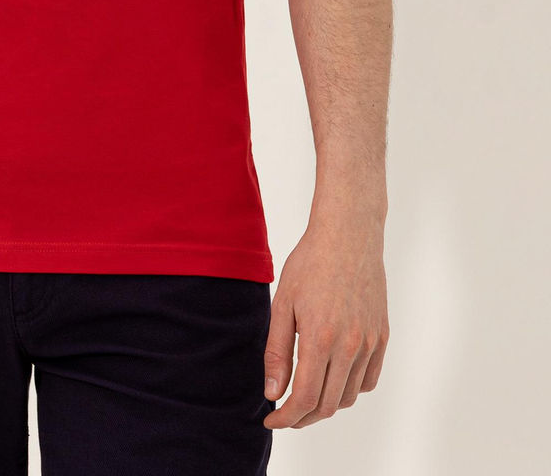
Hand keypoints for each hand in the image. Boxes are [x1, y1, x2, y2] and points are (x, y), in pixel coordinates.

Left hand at [262, 211, 388, 428]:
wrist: (348, 234)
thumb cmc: (310, 263)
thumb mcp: (283, 303)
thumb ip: (277, 351)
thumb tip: (273, 393)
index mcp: (320, 338)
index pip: (304, 398)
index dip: (286, 417)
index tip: (271, 419)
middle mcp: (350, 346)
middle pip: (328, 404)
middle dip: (302, 417)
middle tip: (284, 412)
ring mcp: (369, 342)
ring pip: (350, 396)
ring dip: (326, 405)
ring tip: (306, 395)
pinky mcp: (382, 336)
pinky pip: (369, 379)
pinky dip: (350, 389)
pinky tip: (333, 378)